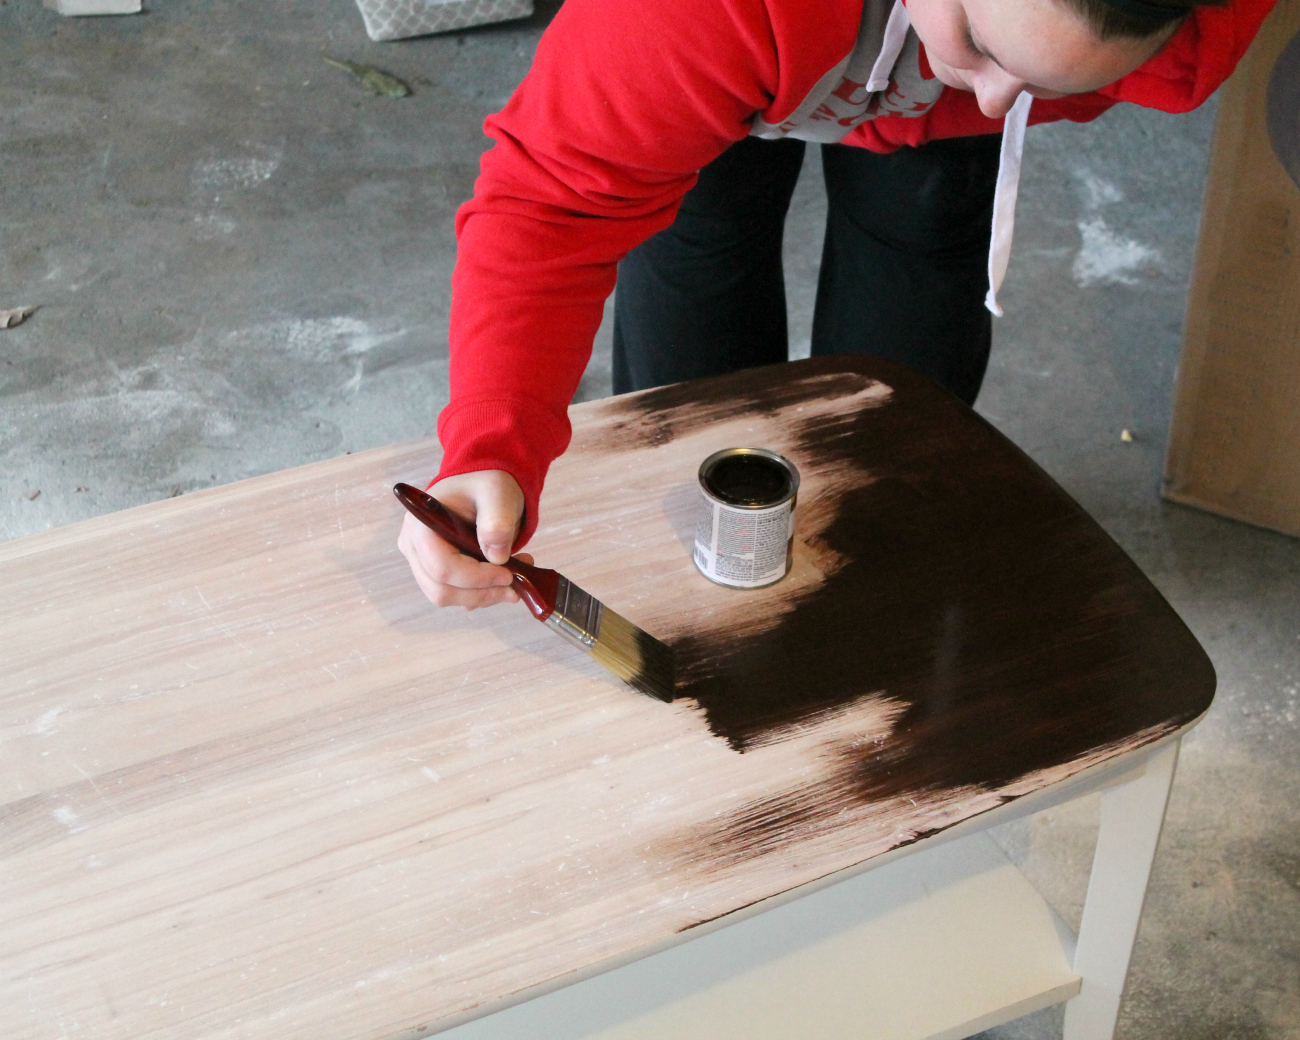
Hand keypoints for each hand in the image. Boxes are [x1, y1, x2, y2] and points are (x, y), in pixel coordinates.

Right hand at [397, 470, 530, 609]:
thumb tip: (496, 557)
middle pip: (441, 589)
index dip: (476, 578)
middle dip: (481, 593)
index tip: (508, 576)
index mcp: (422, 525)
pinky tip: (502, 575)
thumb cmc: (485, 485)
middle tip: (515, 587)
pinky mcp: (434, 570)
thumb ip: (497, 521)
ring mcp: (420, 560)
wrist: (481, 485)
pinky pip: (455, 593)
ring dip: (483, 595)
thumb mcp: (498, 493)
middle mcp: (413, 545)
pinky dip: (481, 592)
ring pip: (447, 596)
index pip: (442, 567)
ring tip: (515, 576)